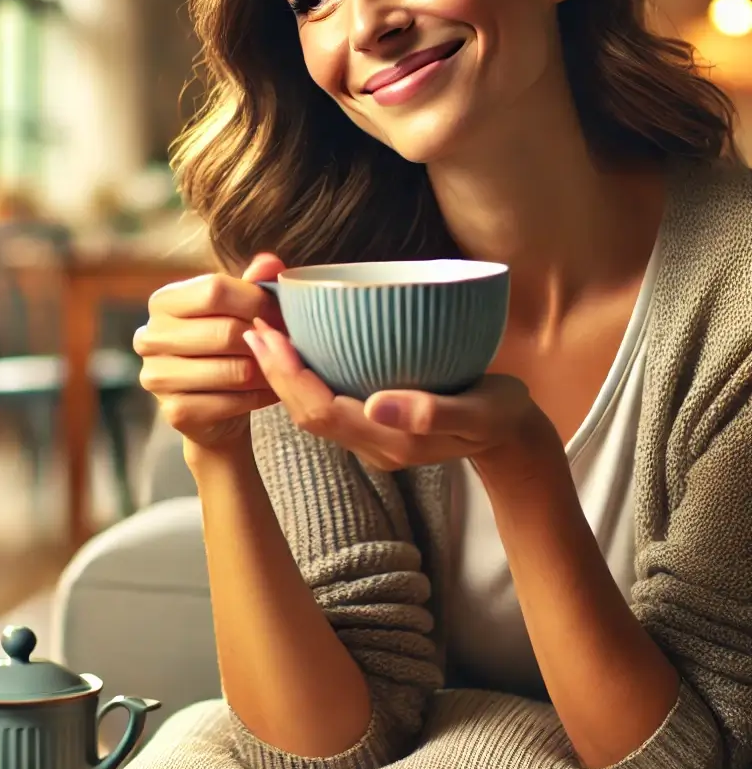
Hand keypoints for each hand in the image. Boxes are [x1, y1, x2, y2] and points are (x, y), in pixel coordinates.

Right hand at [134, 253, 287, 451]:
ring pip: (234, 371)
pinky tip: (268, 392)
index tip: (281, 312)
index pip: (215, 290)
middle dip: (266, 339)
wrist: (216, 408)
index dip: (257, 301)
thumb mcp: (240, 308)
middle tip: (290, 344)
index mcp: (163, 301)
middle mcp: (151, 336)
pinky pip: (232, 402)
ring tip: (282, 367)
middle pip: (226, 332)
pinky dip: (259, 397)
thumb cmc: (228, 346)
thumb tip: (271, 262)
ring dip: (267, 371)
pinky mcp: (175, 412)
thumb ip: (255, 282)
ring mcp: (158, 377)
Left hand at [243, 320, 560, 471]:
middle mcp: (371, 443)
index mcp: (389, 442)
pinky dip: (306, 374)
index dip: (287, 377)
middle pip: (305, 412)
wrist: (513, 436)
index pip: (319, 412)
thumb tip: (377, 405)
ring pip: (312, 409)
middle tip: (254, 325)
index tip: (267, 336)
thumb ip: (434, 413)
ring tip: (266, 330)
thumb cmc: (499, 416)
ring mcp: (371, 437)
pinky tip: (300, 345)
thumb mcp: (481, 412)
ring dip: (285, 373)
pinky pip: (327, 401)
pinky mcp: (374, 423)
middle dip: (275, 371)